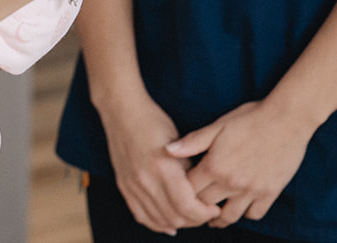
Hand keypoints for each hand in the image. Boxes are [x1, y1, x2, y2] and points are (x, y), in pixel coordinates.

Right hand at [101, 97, 217, 234]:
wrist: (122, 112)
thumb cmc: (153, 121)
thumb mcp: (180, 143)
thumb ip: (190, 171)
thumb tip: (202, 193)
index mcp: (163, 168)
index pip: (187, 206)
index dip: (204, 213)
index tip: (214, 208)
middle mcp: (145, 181)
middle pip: (175, 217)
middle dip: (195, 220)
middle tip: (205, 213)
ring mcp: (132, 186)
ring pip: (159, 220)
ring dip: (178, 223)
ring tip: (190, 216)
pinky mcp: (124, 187)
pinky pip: (141, 216)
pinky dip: (157, 223)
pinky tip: (169, 223)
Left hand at [167, 99, 314, 226]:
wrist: (286, 119)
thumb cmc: (250, 118)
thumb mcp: (218, 125)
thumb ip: (193, 141)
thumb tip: (167, 150)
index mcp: (214, 165)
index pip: (188, 190)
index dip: (182, 191)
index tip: (180, 190)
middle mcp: (231, 182)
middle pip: (206, 205)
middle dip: (197, 206)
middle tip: (193, 206)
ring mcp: (251, 190)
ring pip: (229, 216)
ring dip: (219, 218)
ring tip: (214, 215)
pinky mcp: (270, 193)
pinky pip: (254, 214)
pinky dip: (246, 213)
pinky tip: (240, 206)